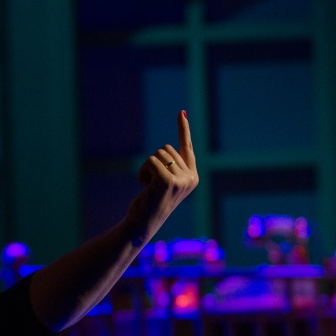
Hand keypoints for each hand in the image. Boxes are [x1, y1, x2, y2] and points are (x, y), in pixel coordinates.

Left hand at [125, 110, 198, 245]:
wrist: (142, 224)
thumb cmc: (151, 203)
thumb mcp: (164, 182)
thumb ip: (170, 166)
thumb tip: (166, 149)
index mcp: (193, 177)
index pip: (187, 147)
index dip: (183, 129)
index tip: (181, 112)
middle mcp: (191, 178)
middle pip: (167, 149)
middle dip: (154, 162)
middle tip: (152, 183)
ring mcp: (181, 180)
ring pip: (159, 154)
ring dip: (147, 167)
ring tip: (148, 186)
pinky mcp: (168, 181)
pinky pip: (151, 161)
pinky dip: (143, 171)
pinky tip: (144, 186)